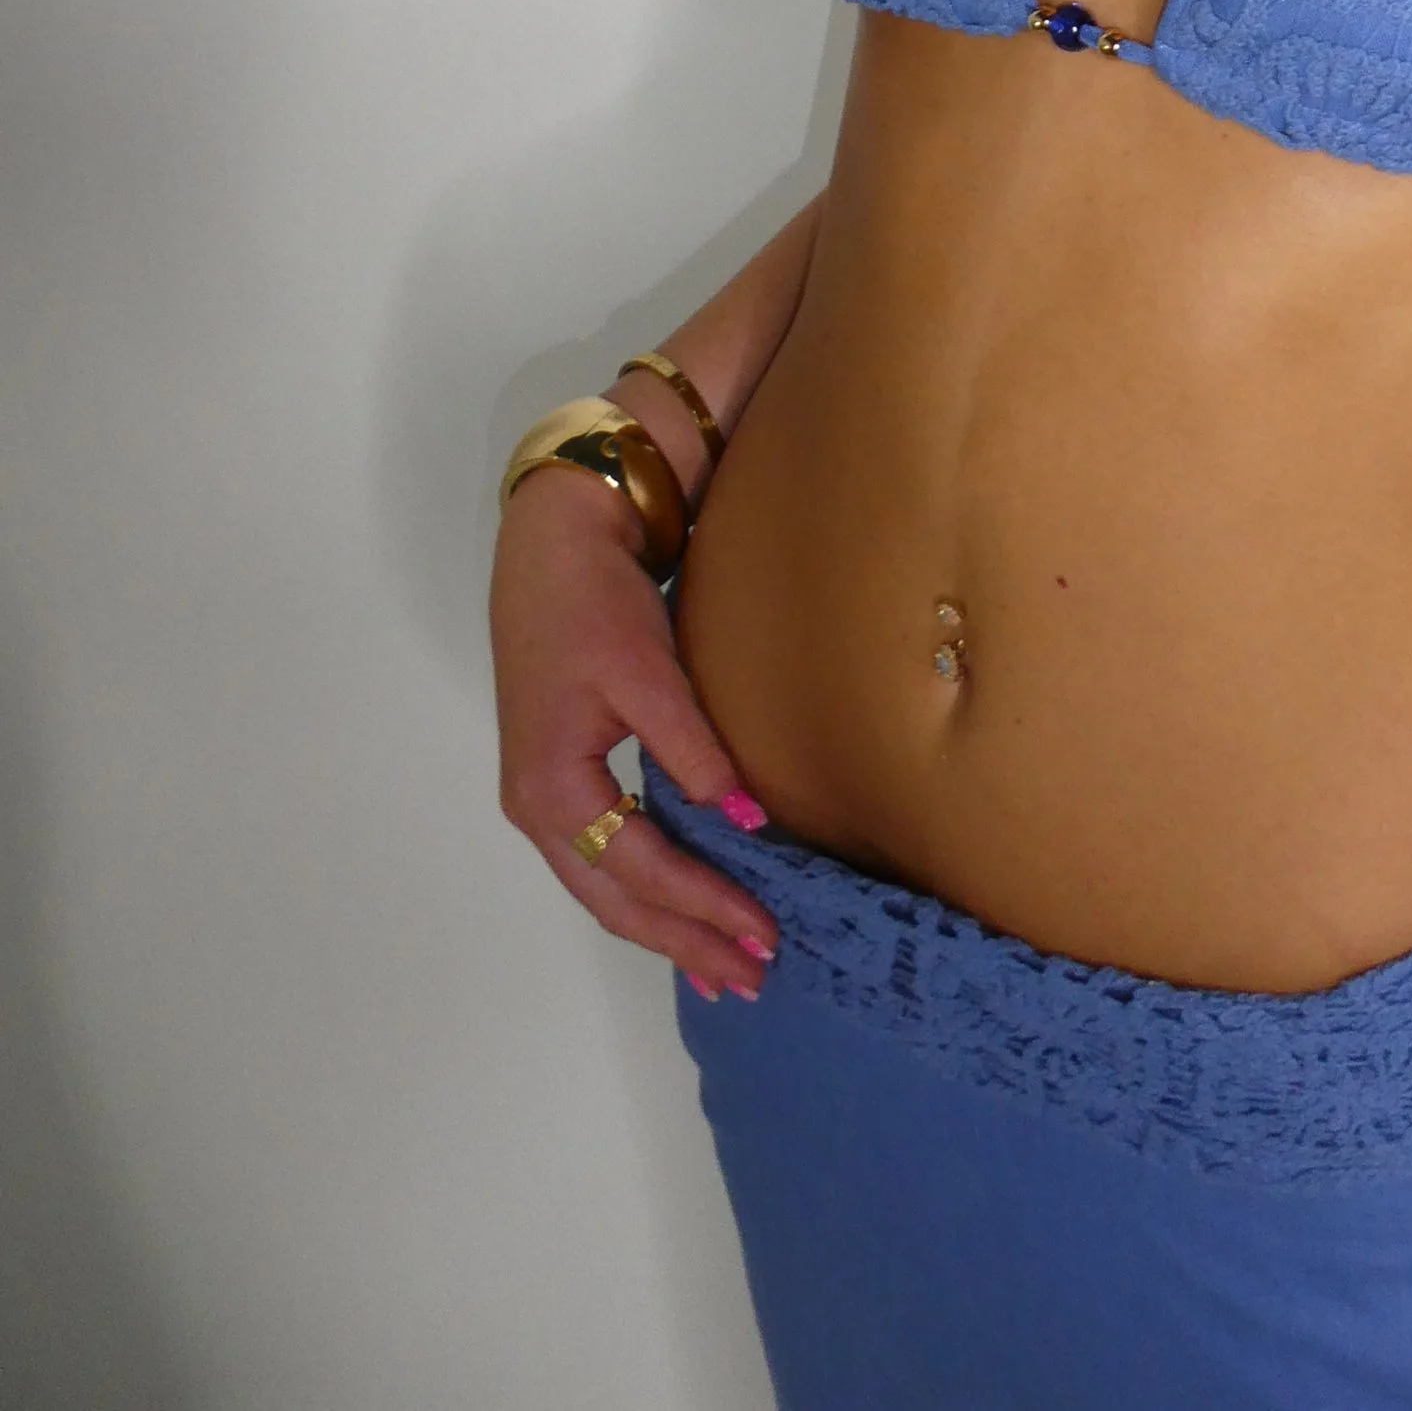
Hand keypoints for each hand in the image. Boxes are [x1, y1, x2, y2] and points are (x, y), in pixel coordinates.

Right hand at [490, 467, 778, 1000]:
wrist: (552, 542)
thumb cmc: (593, 602)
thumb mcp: (645, 673)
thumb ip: (693, 750)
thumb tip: (747, 821)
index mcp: (552, 788)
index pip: (638, 871)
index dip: (701, 907)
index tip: (762, 936)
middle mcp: (539, 810)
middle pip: (615, 900)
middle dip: (683, 942)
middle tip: (750, 978)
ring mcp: (545, 797)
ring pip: (607, 886)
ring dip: (666, 926)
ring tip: (722, 965)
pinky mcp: (562, 776)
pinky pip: (606, 855)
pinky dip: (647, 888)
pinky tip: (683, 905)